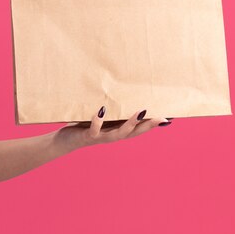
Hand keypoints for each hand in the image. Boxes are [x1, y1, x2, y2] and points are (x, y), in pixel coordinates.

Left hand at [54, 107, 171, 151]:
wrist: (64, 140)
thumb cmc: (83, 125)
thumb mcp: (99, 116)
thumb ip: (110, 109)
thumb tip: (120, 92)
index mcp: (116, 130)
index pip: (138, 129)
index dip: (153, 124)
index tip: (170, 118)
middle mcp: (111, 136)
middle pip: (134, 133)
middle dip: (149, 126)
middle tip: (163, 118)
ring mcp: (100, 137)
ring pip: (118, 134)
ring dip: (130, 124)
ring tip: (140, 113)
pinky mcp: (87, 136)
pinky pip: (94, 130)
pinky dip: (98, 122)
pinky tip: (101, 111)